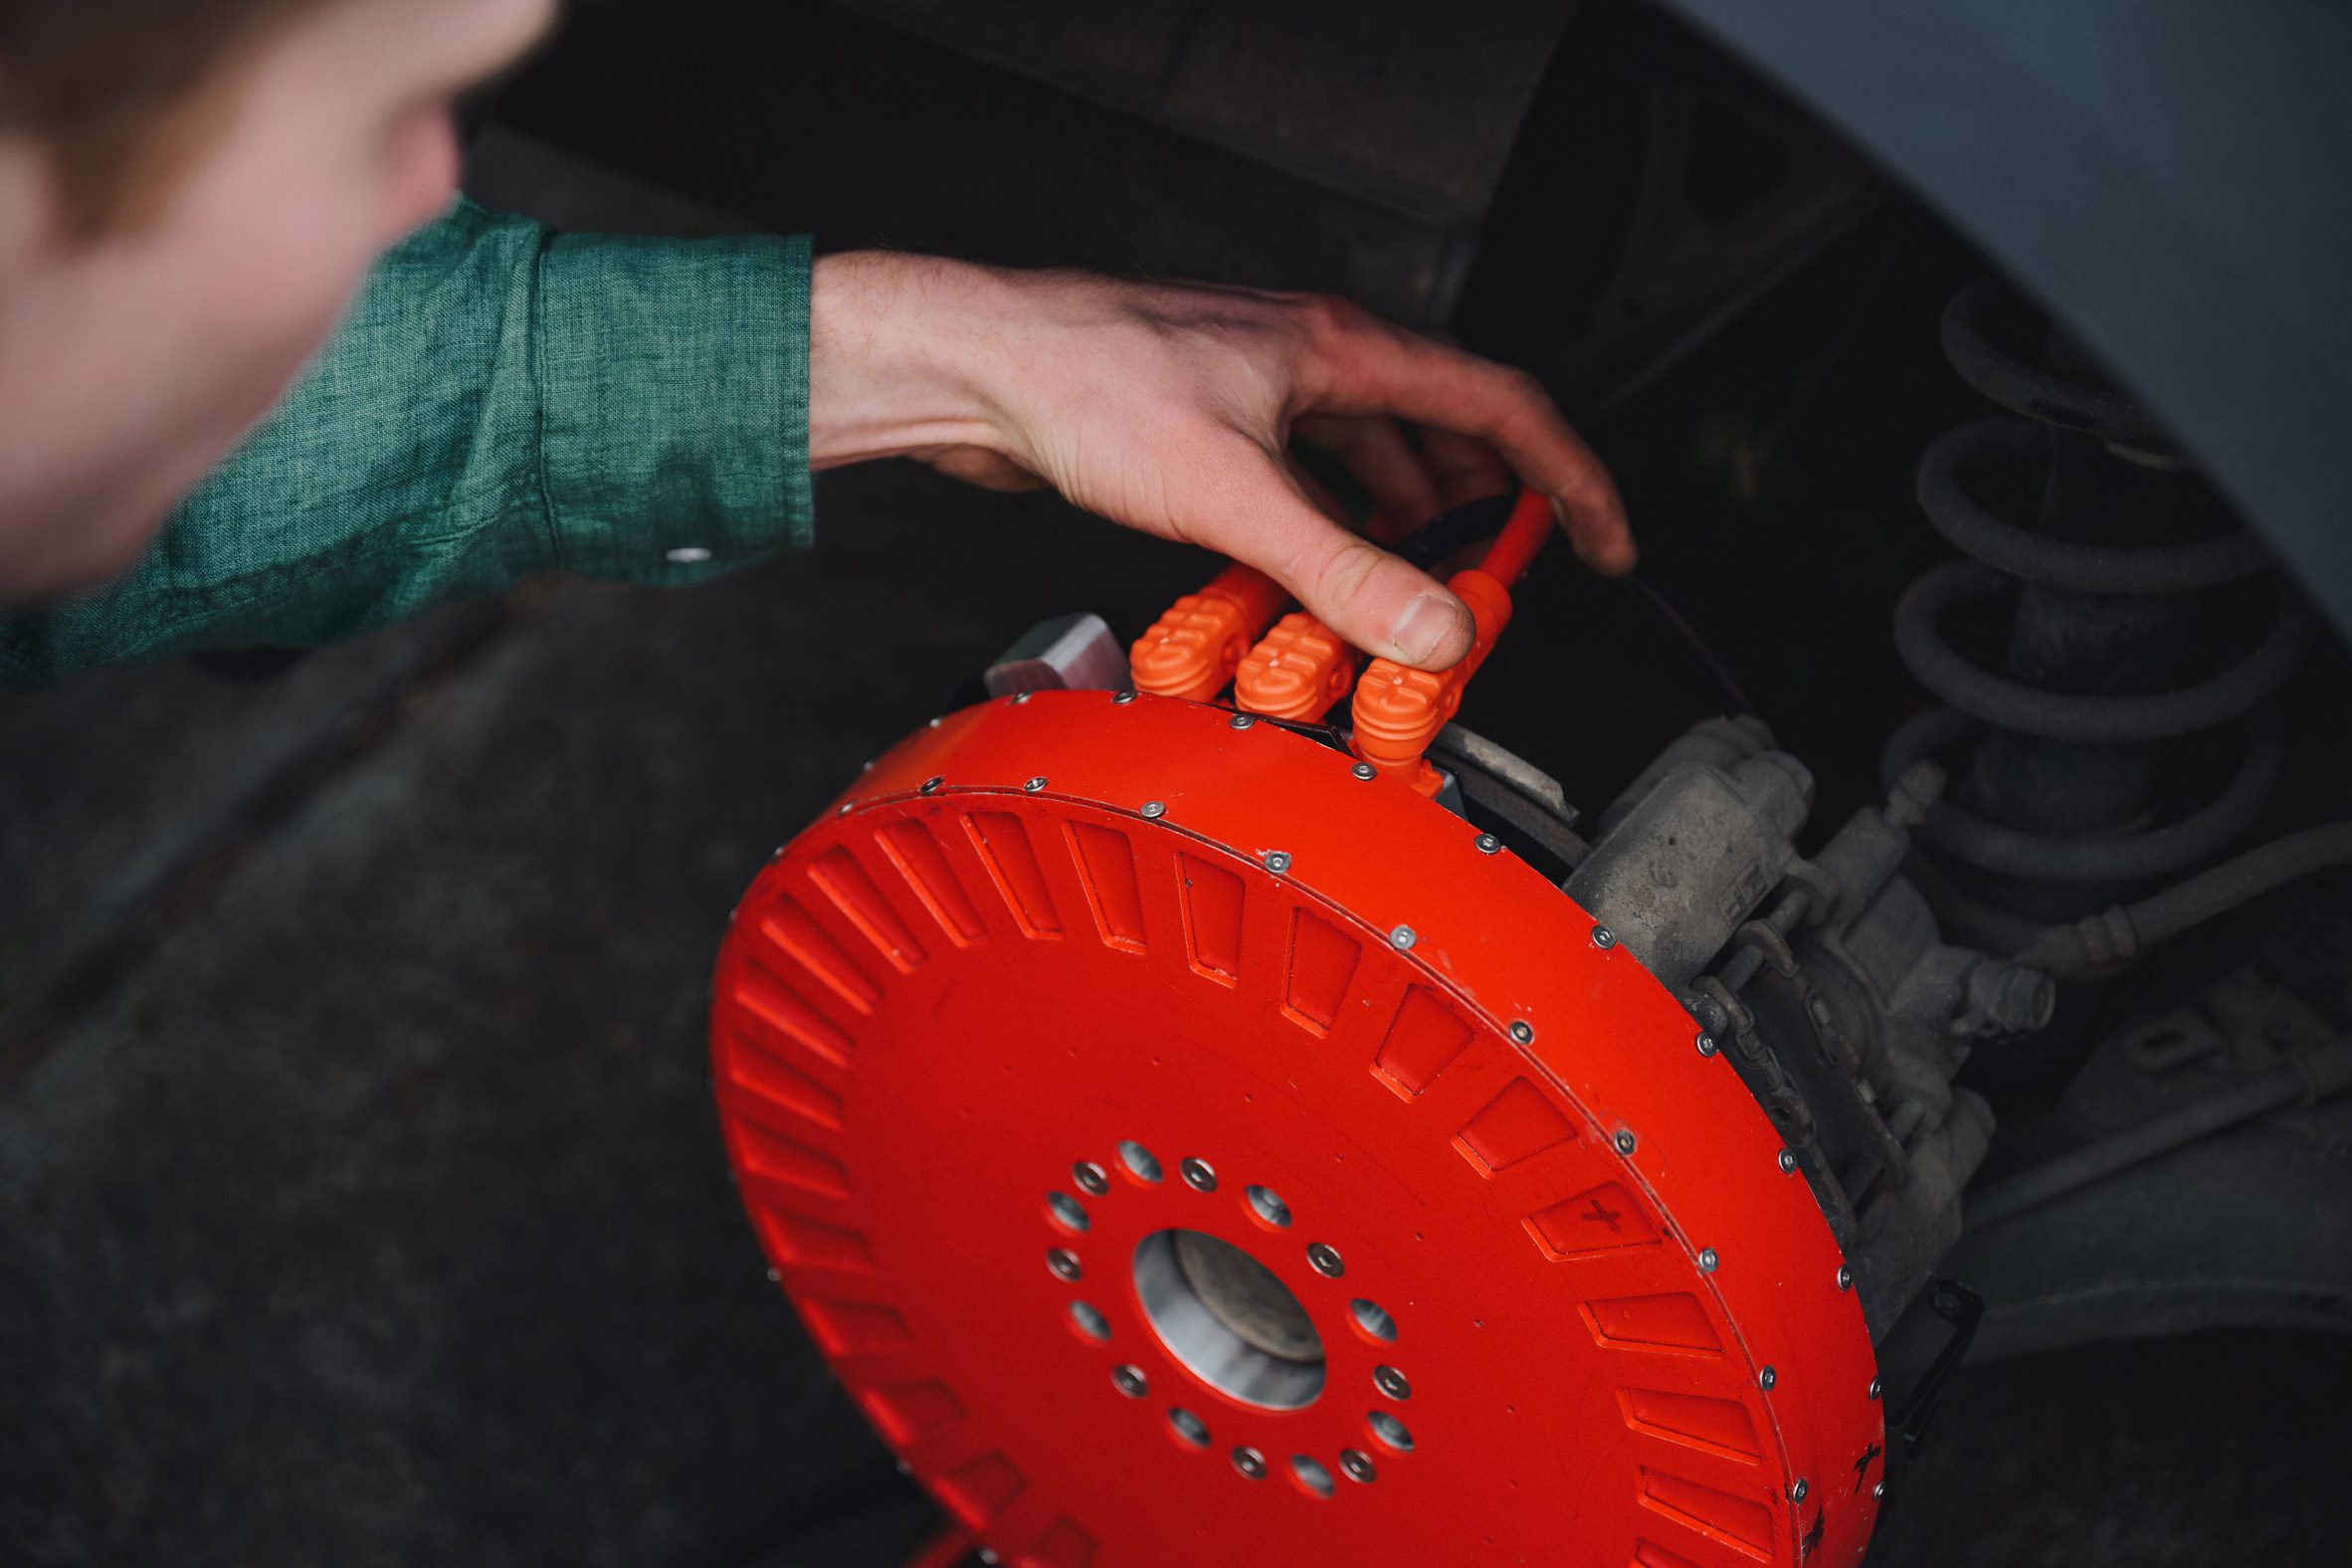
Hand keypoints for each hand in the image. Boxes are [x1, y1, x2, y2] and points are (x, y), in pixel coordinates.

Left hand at [806, 252, 1633, 669]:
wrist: (974, 368)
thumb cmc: (1084, 386)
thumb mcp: (1236, 495)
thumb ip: (1344, 571)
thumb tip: (1437, 631)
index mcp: (1342, 349)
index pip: (1502, 406)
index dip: (1568, 479)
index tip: (1603, 544)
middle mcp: (1310, 358)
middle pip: (1441, 433)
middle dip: (1481, 513)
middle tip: (1497, 587)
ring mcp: (1260, 390)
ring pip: (1367, 460)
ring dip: (1400, 529)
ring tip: (1410, 598)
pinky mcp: (1210, 427)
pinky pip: (1301, 482)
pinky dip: (1325, 533)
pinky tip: (1306, 579)